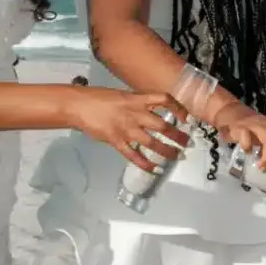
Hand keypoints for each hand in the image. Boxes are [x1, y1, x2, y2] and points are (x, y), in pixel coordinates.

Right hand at [69, 87, 189, 170]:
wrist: (78, 105)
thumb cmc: (98, 98)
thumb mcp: (122, 95)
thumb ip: (136, 103)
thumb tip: (147, 110)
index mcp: (136, 99)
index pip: (163, 100)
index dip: (178, 108)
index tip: (186, 117)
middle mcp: (135, 114)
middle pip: (162, 126)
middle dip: (177, 136)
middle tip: (187, 143)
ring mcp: (126, 129)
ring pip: (151, 142)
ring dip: (166, 151)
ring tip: (176, 156)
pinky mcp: (116, 141)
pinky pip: (133, 155)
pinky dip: (144, 163)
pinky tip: (153, 169)